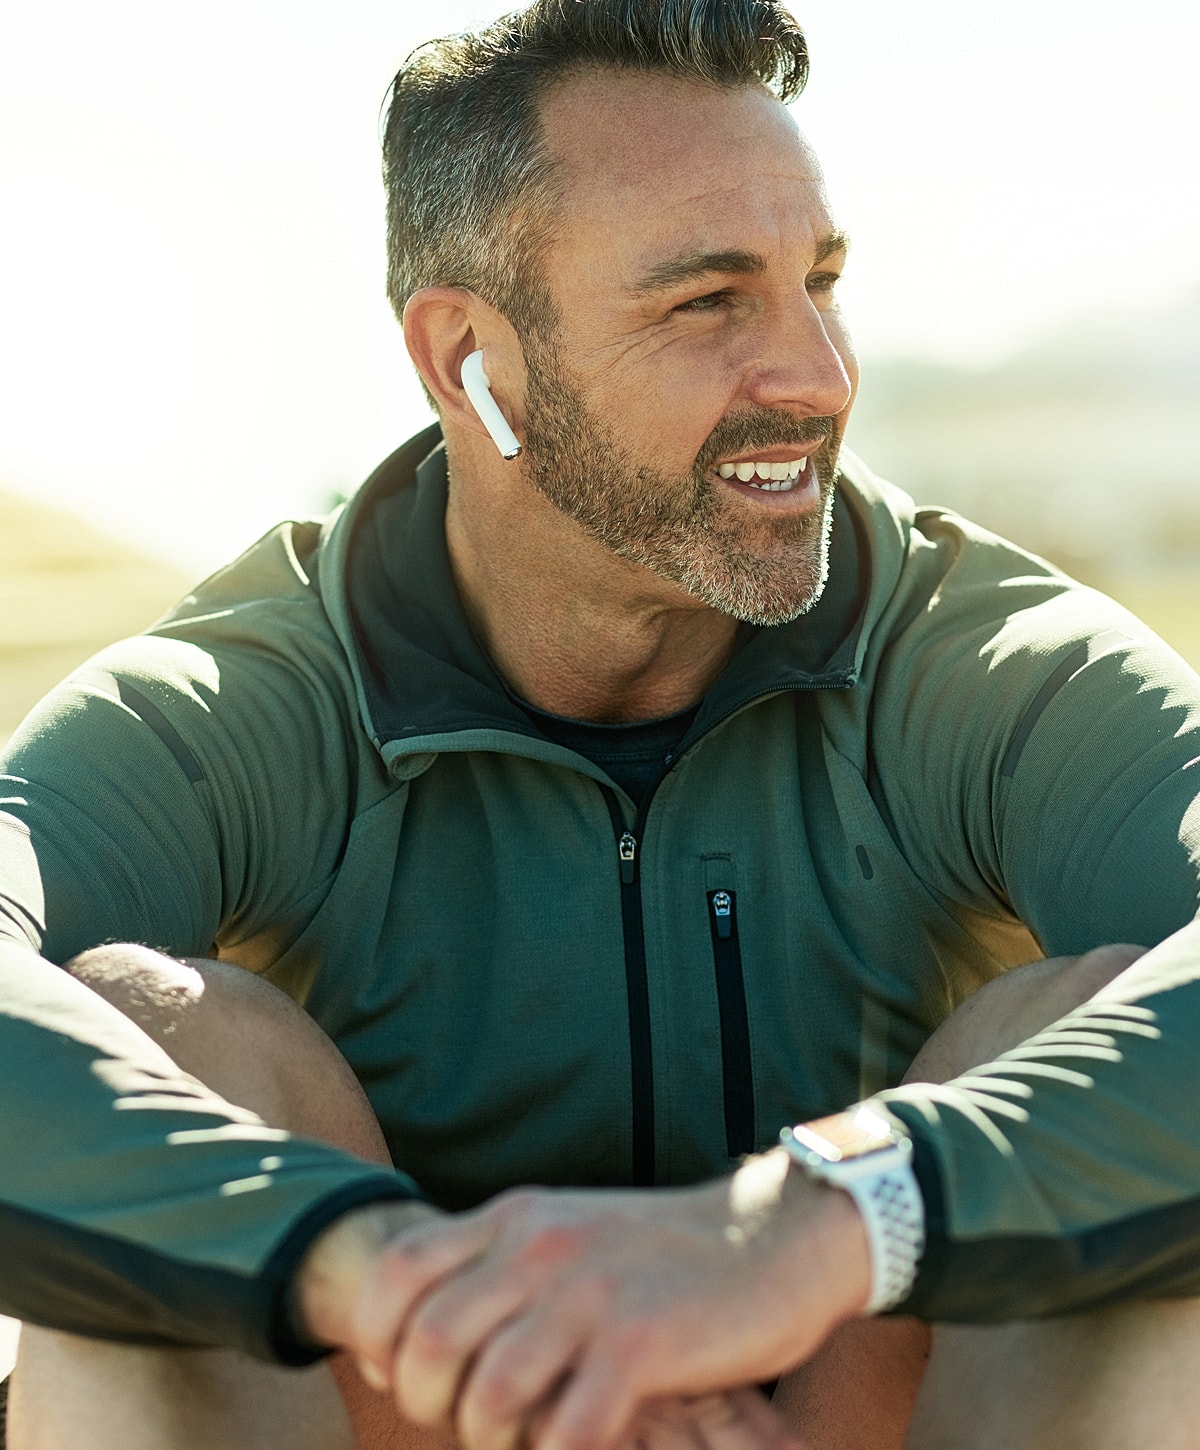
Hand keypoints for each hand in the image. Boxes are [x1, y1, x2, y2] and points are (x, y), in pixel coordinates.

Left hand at [302, 1151, 866, 1449]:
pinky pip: (566, 1432)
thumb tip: (411, 1344)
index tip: (395, 1377)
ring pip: (486, 1395)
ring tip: (522, 1441)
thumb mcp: (568, 1233)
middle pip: (427, 1341)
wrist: (773, 1235)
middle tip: (462, 1421)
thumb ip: (498, 1270)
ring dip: (490, 1442)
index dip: (377, 1335)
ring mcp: (590, 1293)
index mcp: (516, 1217)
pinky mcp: (642, 1342)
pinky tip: (581, 1447)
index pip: (396, 1269)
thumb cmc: (663, 1254)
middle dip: (426, 1404)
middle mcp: (541, 1246)